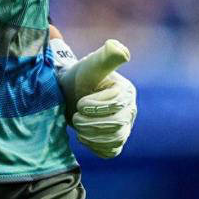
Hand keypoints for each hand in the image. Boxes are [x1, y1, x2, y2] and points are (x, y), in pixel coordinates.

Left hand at [54, 39, 137, 157]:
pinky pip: (111, 151)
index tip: (80, 103)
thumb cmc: (80, 78)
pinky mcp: (115, 141)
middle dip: (92, 123)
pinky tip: (84, 137)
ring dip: (92, 136)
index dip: (96, 107)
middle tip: (75, 117)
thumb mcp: (91, 66)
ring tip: (77, 126)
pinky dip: (96, 147)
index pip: (117, 105)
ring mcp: (124, 127)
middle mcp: (130, 110)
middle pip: (117, 124)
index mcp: (126, 91)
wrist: (69, 95)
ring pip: (115, 139)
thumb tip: (119, 47)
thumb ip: (106, 57)